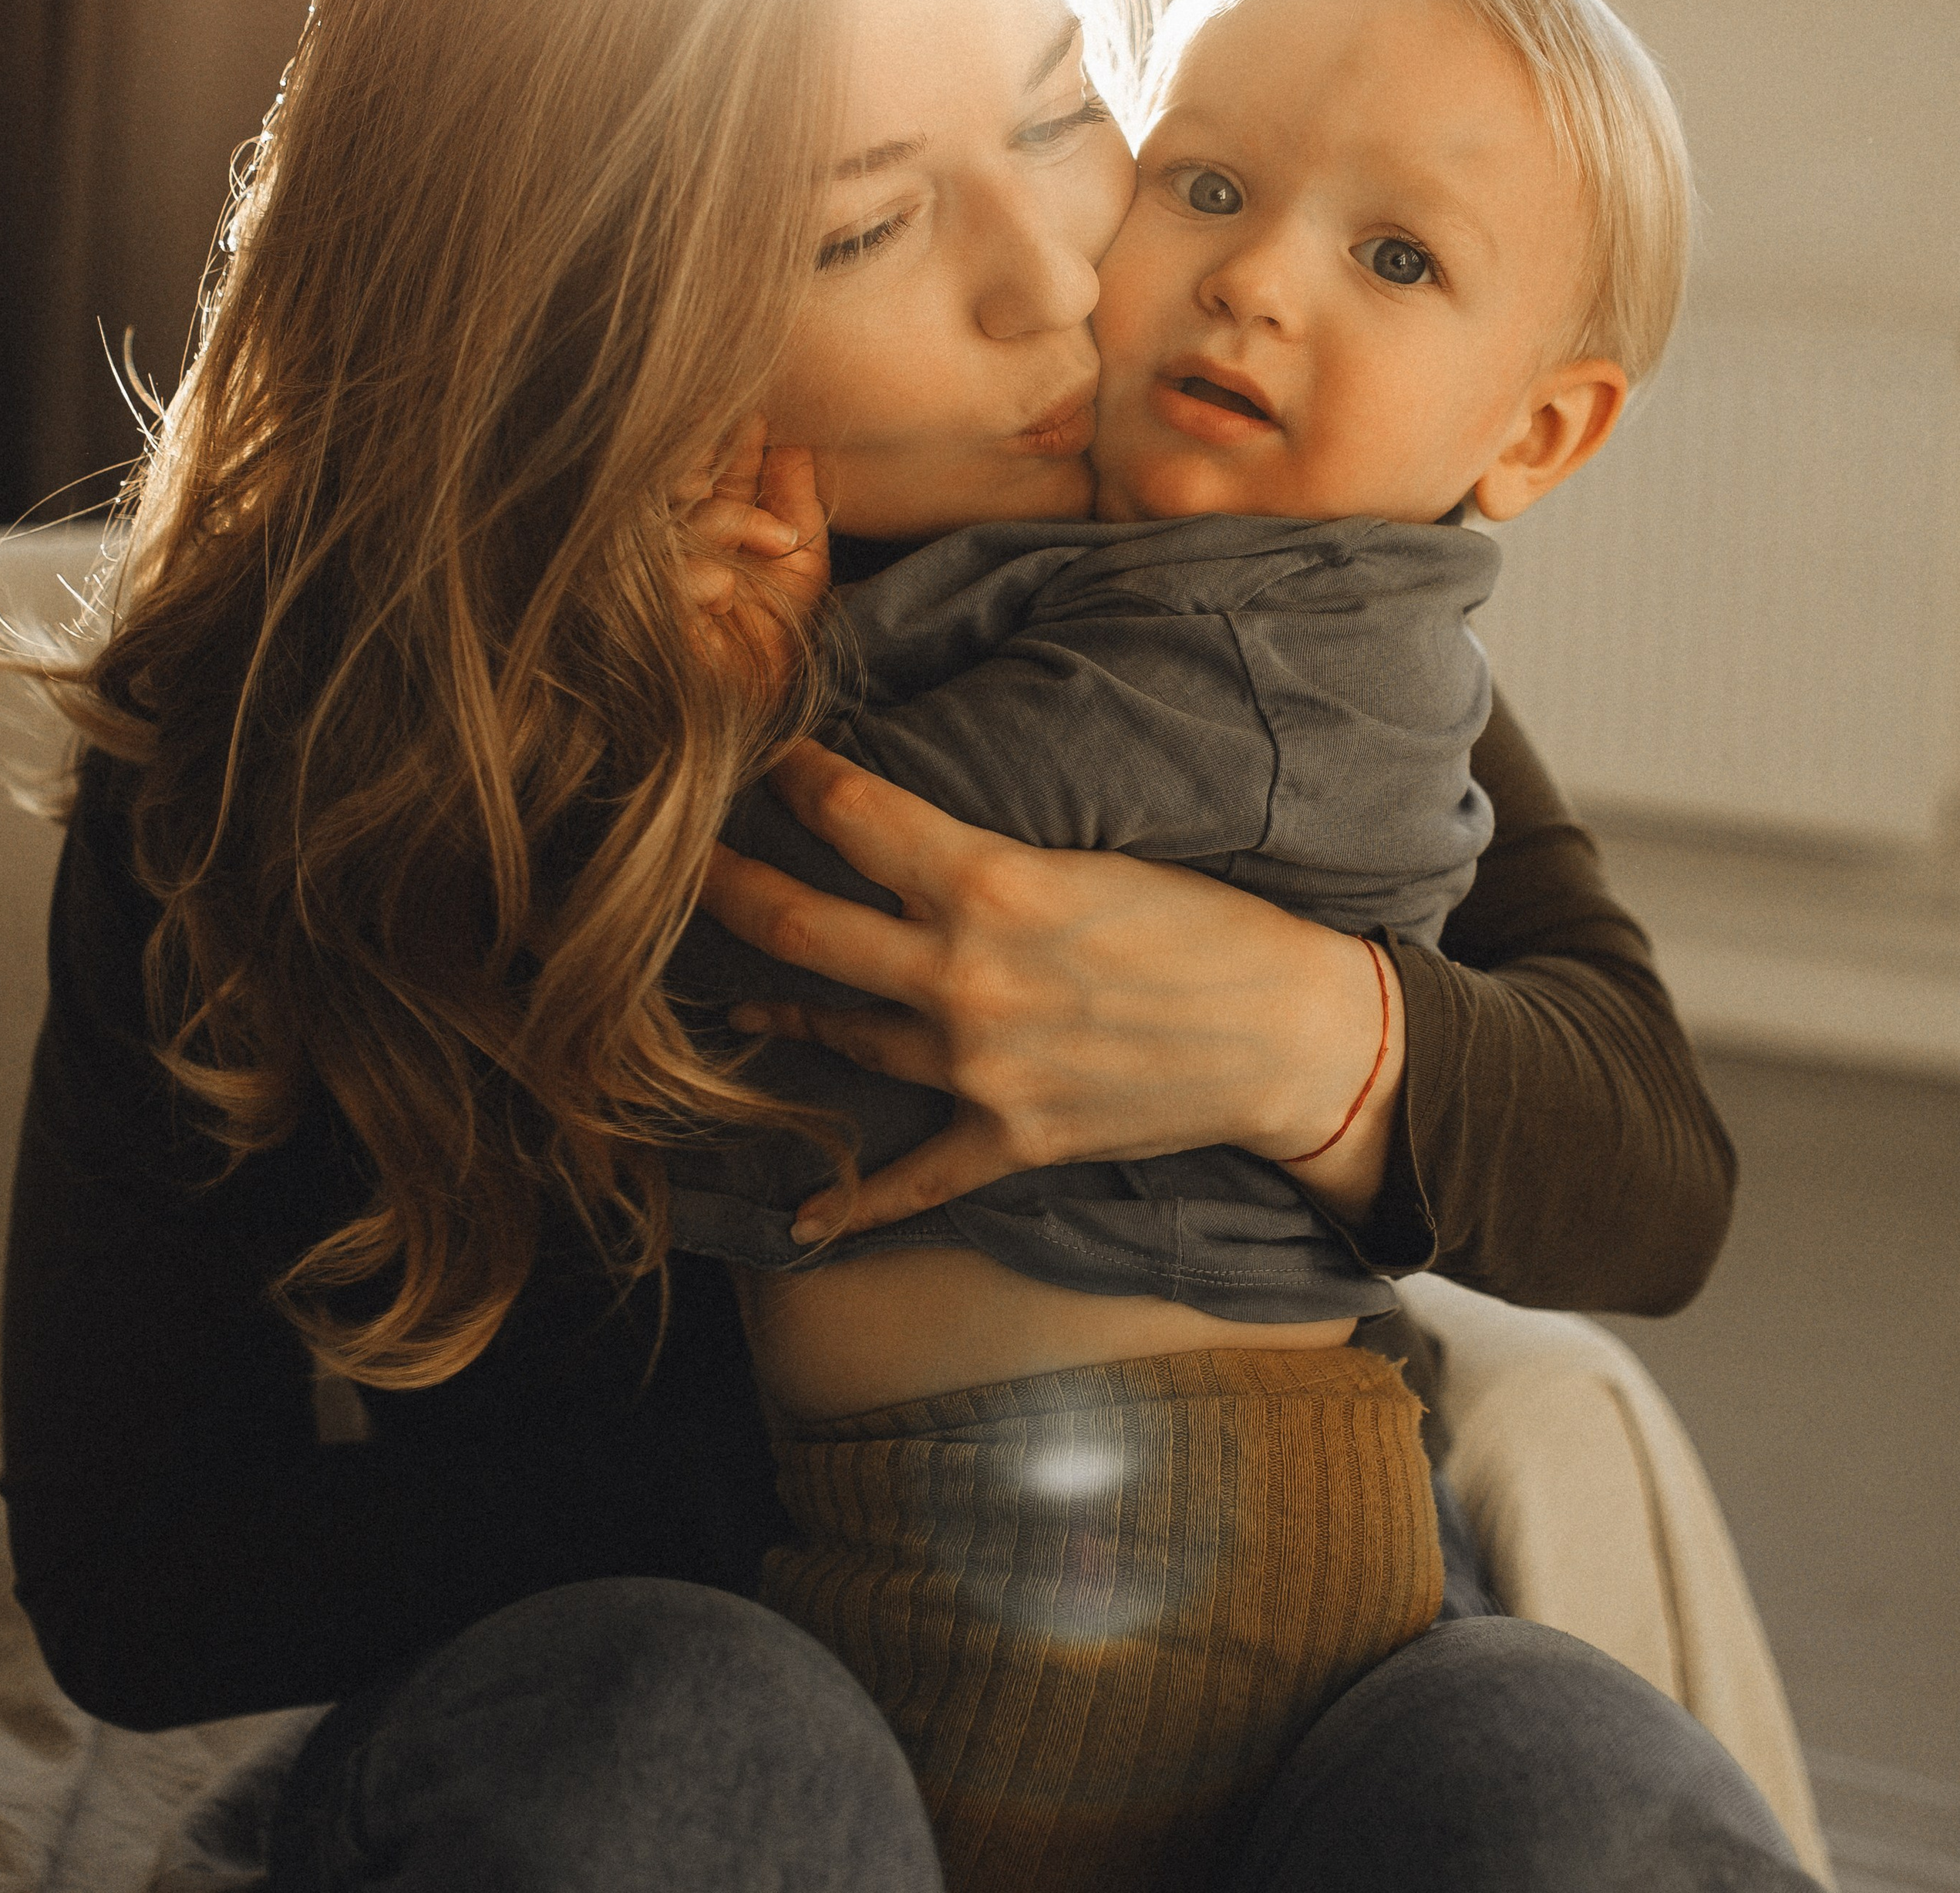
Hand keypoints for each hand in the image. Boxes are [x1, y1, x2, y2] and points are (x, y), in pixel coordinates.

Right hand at [674, 420, 828, 692]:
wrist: (758, 712)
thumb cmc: (776, 644)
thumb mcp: (802, 566)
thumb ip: (796, 504)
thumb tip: (794, 444)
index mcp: (712, 528)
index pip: (712, 468)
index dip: (733, 439)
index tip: (757, 413)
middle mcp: (678, 543)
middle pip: (682, 478)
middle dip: (712, 452)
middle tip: (745, 425)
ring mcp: (659, 574)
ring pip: (677, 517)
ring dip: (730, 521)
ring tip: (777, 541)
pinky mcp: (647, 611)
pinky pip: (667, 574)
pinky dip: (701, 576)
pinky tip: (725, 591)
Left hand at [701, 740, 1404, 1242]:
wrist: (1292, 1037)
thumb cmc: (1207, 925)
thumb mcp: (1092, 857)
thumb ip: (987, 854)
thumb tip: (908, 831)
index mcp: (992, 885)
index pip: (851, 815)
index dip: (789, 774)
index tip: (753, 751)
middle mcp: (966, 978)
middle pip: (803, 927)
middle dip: (727, 886)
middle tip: (672, 859)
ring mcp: (980, 1069)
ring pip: (841, 1034)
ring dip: (778, 1013)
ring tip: (733, 994)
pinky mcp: (1008, 1139)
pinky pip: (911, 1179)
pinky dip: (853, 1201)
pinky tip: (801, 1214)